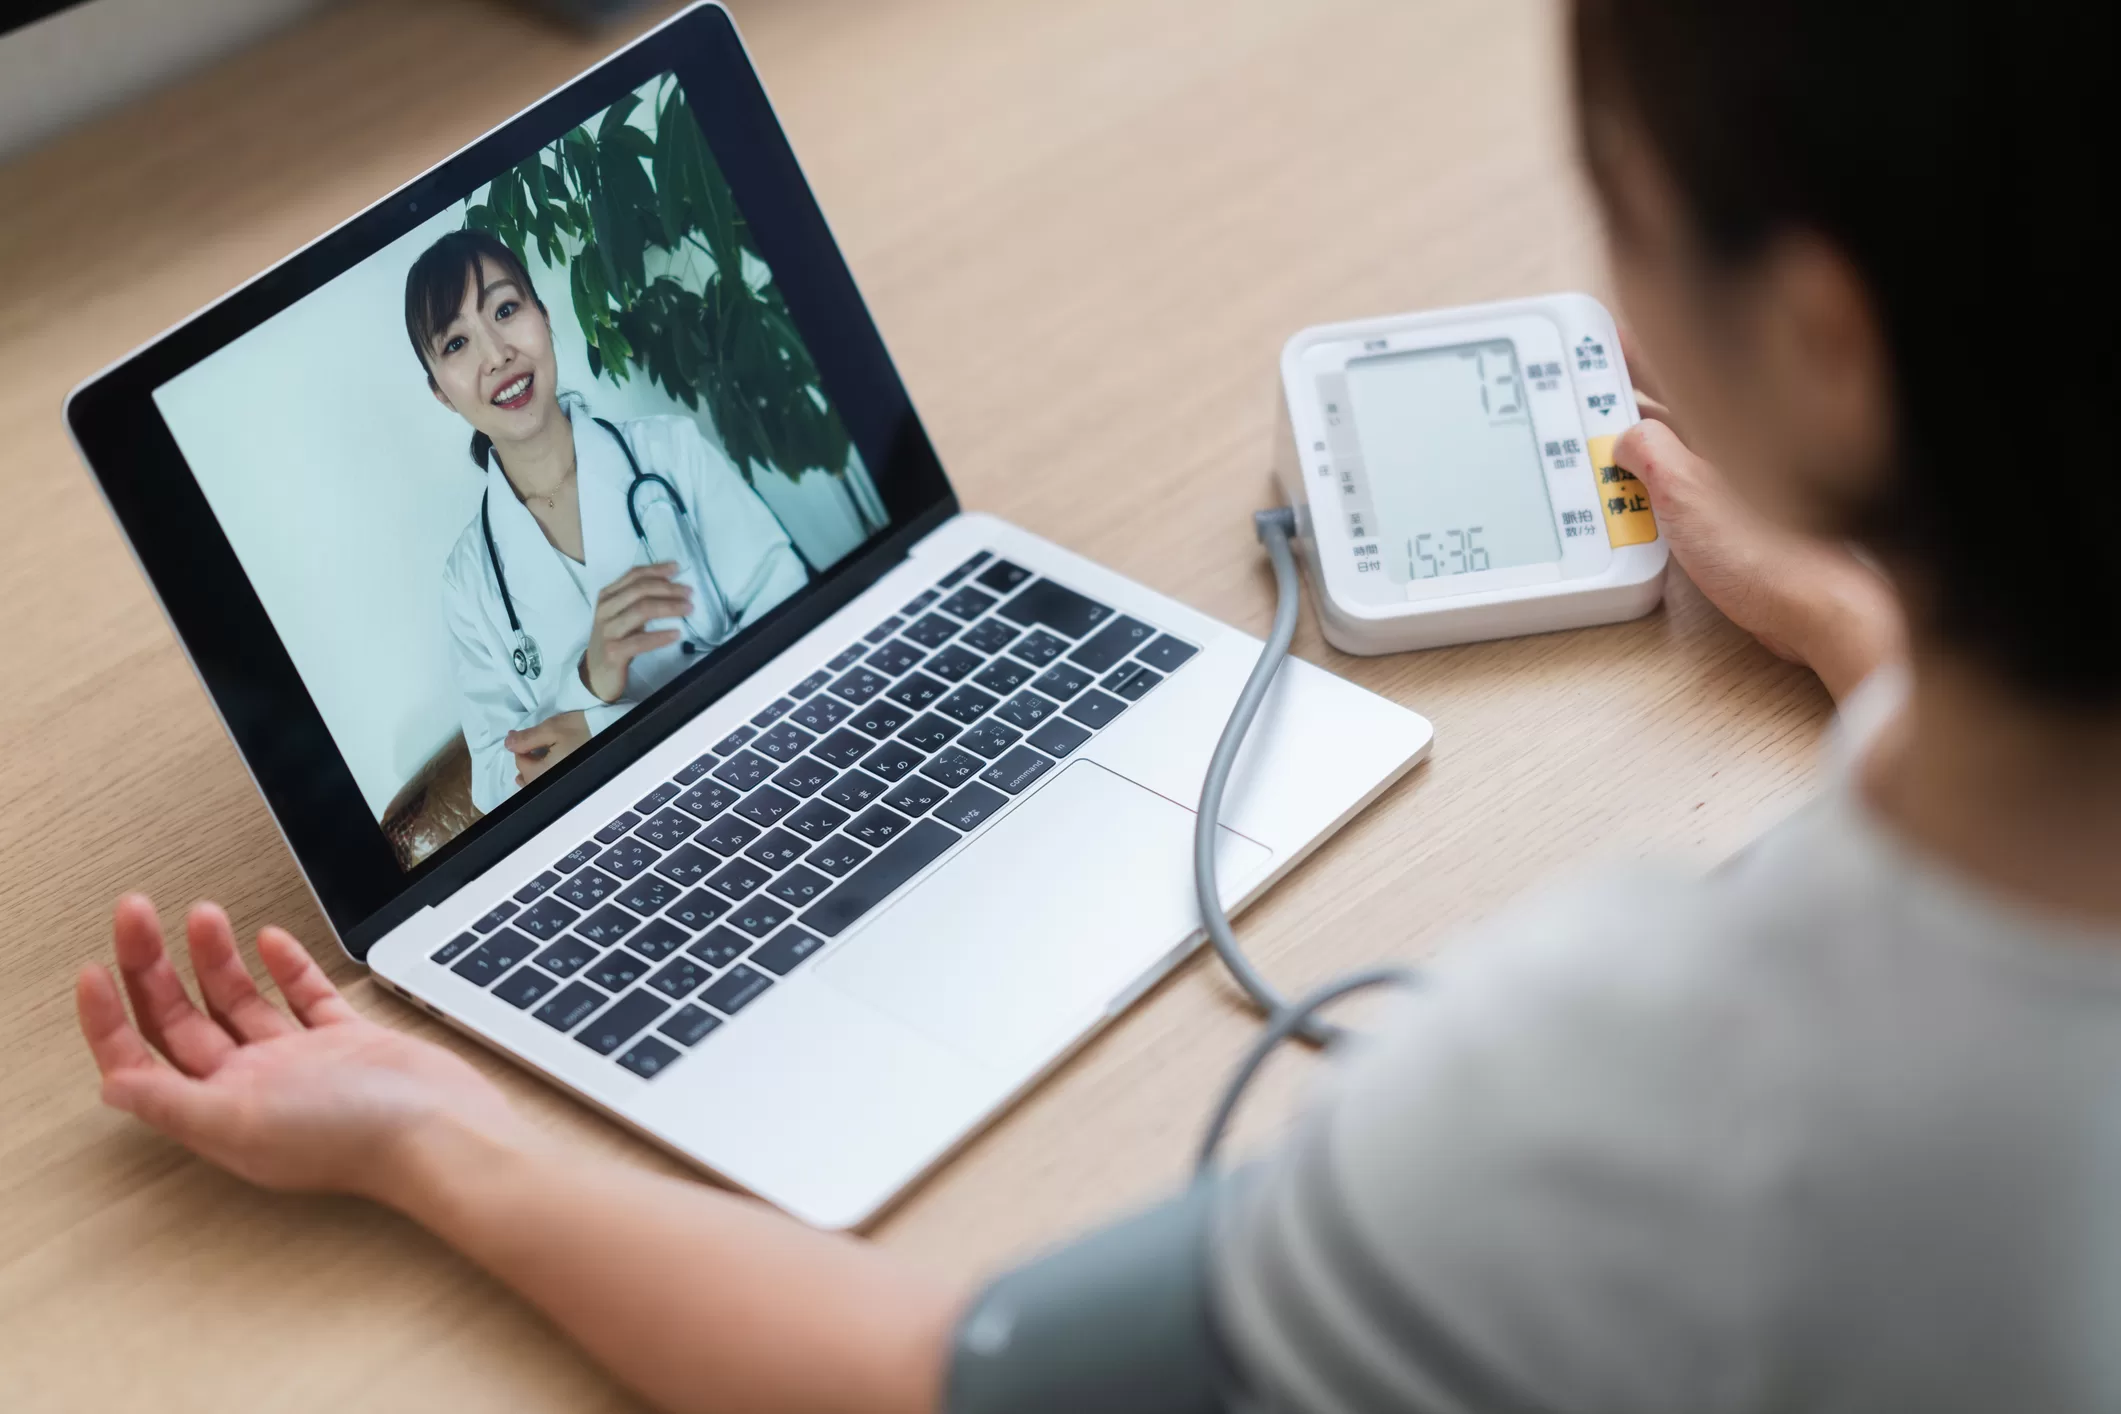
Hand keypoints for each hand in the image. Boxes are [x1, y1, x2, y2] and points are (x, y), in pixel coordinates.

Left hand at [76, 895, 533, 1204]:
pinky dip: (285, 967)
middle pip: (182, 1020)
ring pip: (239, 1001)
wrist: (443, 1132)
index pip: (143, 1061)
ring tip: (200, 913)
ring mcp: (302, 1063)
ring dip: (213, 957)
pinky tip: (270, 940)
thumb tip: (110, 1085)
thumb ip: (173, 1104)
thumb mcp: (243, 1121)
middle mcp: (253, 1086)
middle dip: (152, 966)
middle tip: (137, 913)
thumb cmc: (354, 1137)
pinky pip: (305, 998)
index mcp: (220, 1110)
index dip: (110, 1020)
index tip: (95, 970)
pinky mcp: (349, 1043)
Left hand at [507, 708, 589, 787]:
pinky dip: (546, 776)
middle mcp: (551, 783)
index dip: (518, 747)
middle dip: (525, 764)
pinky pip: (552, 783)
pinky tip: (550, 770)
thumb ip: (526, 739)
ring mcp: (563, 785)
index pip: (521, 763)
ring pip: (540, 784)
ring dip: (534, 773)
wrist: (612, 732)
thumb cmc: (581, 729)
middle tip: (526, 749)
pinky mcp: (574, 783)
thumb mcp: (551, 729)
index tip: (517, 735)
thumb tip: (507, 744)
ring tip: (534, 763)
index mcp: (543, 772)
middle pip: (529, 778)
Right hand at [581, 562, 691, 702]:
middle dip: (668, 588)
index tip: (677, 568)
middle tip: (689, 592)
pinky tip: (676, 634)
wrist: (596, 674)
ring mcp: (608, 631)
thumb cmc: (615, 641)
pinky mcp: (613, 652)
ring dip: (669, 607)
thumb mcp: (623, 616)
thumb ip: (638, 599)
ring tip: (688, 609)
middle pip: (640, 590)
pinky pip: (640, 641)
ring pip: (641, 611)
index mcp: (607, 596)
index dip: (656, 570)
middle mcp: (605, 609)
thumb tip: (670, 583)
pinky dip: (661, 636)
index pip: (633, 576)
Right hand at [1618, 344, 1902, 702]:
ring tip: (1602, 440)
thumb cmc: (1772, 553)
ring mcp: (1745, 479)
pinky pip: (1690, 483)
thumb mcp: (1684, 490)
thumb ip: (1646, 450)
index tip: (1600, 343)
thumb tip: (1627, 438)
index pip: (1676, 369)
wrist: (1819, 612)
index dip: (1633, 353)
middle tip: (1589, 388)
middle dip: (1630, 395)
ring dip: (1640, 442)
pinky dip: (1660, 481)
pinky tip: (1639, 492)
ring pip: (1681, 445)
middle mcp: (1742, 443)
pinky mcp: (1744, 514)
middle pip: (1677, 405)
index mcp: (1735, 420)